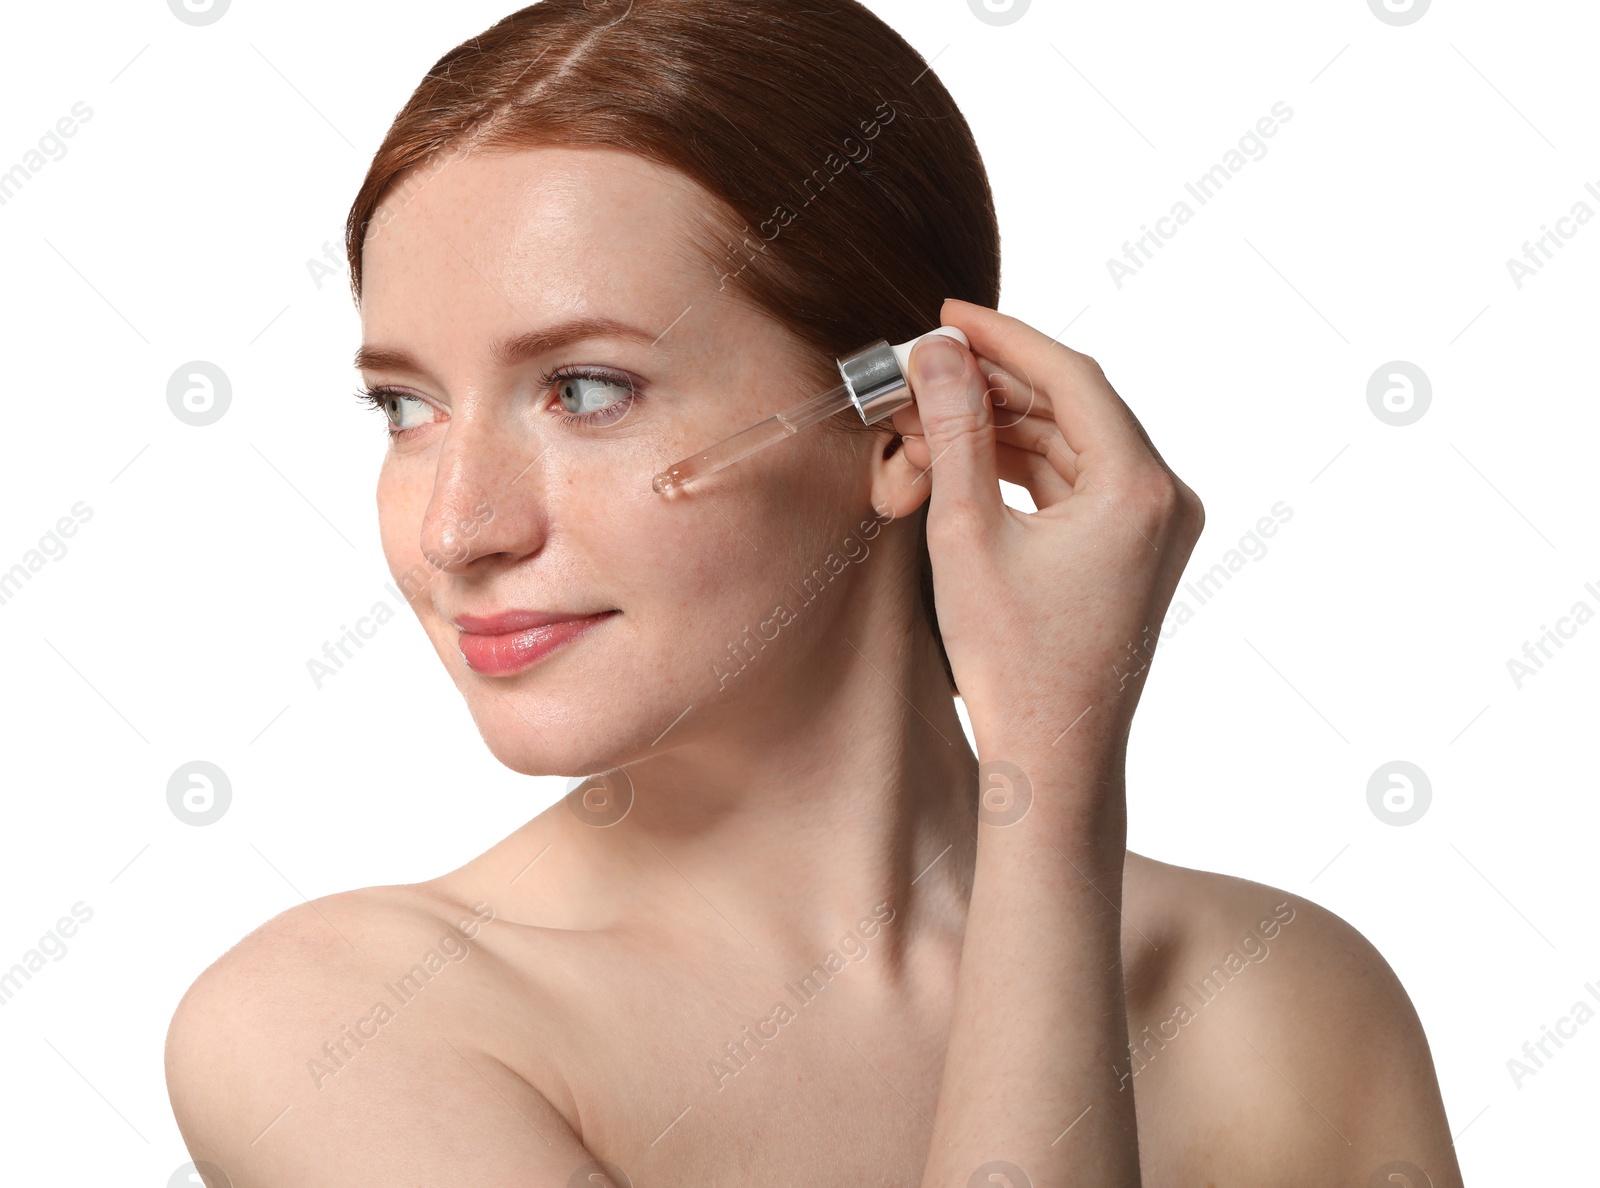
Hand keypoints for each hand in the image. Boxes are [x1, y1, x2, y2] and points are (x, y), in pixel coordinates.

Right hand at [894, 299, 1204, 769]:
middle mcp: (1166, 498)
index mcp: (1142, 488)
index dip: (1004, 338)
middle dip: (993, 389)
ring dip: (1002, 431)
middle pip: (1073, 408)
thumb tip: (937, 352)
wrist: (1057, 759)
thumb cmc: (1014, 664)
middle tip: (923, 374)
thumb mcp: (968, 535)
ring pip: (1072, 446)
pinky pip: (1078, 484)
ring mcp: (1157, 526)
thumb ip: (954, 432)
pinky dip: (1024, 469)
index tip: (947, 313)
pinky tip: (967, 462)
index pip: (1073, 377)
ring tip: (928, 425)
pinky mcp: (1137, 550)